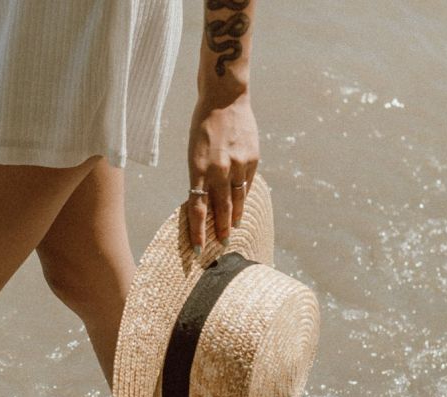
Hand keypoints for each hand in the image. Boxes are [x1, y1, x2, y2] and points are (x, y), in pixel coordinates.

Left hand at [186, 92, 259, 253]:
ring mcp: (238, 164)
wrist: (225, 98)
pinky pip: (248, 183)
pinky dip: (244, 194)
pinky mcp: (252, 158)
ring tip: (233, 228)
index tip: (199, 247)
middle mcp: (218, 169)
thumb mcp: (194, 150)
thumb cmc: (203, 124)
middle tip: (222, 243)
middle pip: (220, 207)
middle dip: (220, 228)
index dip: (198, 229)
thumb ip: (201, 174)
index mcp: (198, 167)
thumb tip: (207, 199)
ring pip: (237, 199)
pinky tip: (243, 203)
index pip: (198, 207)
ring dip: (235, 216)